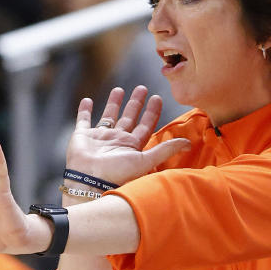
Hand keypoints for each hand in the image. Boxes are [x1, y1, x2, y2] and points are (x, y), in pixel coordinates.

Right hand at [66, 86, 189, 184]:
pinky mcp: (82, 136)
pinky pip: (83, 120)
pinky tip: (87, 100)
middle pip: (129, 118)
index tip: (157, 98)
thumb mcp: (145, 160)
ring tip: (119, 90)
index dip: (152, 112)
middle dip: (136, 103)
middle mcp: (117, 141)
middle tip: (142, 88)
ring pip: (108, 116)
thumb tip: (188, 143)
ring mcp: (99, 138)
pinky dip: (84, 110)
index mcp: (132, 146)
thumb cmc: (117, 174)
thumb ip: (165, 150)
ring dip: (114, 104)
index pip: (145, 125)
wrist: (89, 181)